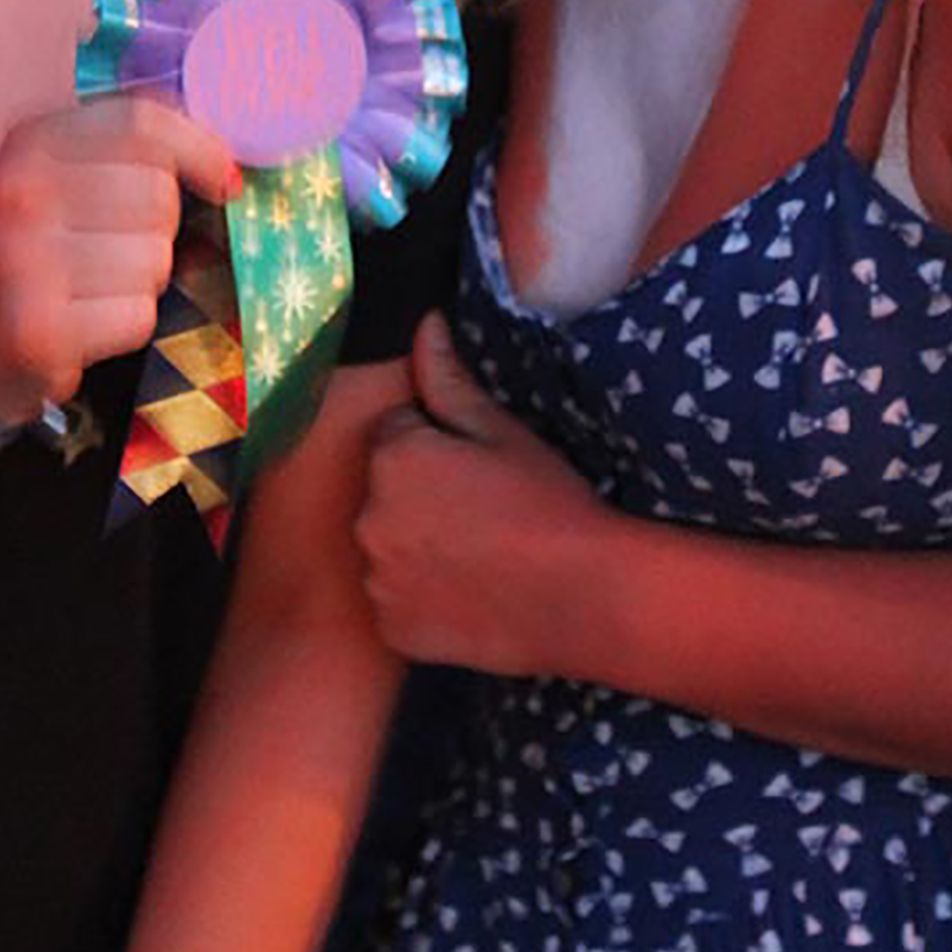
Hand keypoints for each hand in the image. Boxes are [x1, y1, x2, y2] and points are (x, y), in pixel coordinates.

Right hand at [0, 96, 235, 418]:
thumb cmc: (32, 246)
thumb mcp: (59, 172)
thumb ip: (128, 145)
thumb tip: (228, 163)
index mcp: (26, 144)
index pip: (141, 124)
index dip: (200, 149)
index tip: (222, 181)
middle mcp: (17, 197)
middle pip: (158, 195)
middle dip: (154, 229)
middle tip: (109, 248)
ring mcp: (23, 265)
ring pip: (155, 259)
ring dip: (142, 281)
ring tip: (92, 286)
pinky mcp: (37, 332)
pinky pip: (137, 315)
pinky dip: (126, 323)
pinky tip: (85, 322)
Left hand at [356, 315, 617, 677]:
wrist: (584, 596)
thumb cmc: (549, 503)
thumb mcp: (503, 431)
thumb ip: (448, 379)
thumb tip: (423, 323)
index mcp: (391, 456)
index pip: (396, 437)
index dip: (438, 450)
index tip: (478, 472)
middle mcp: (367, 517)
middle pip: (384, 494)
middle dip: (418, 497)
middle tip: (481, 515)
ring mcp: (375, 578)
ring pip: (387, 549)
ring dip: (414, 549)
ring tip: (478, 559)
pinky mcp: (392, 628)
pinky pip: (395, 604)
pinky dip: (420, 601)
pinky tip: (469, 597)